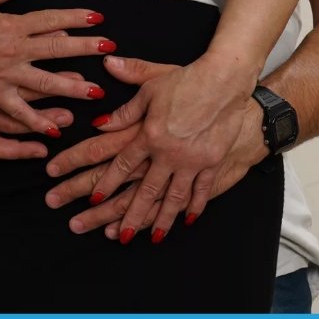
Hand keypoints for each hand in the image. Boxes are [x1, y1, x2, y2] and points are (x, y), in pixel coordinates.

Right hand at [0, 0, 114, 136]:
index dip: (75, 18)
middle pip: (55, 51)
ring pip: (44, 84)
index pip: (50, 20)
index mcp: (10, 25)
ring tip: (95, 93)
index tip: (98, 18)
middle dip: (85, 49)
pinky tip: (54, 131)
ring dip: (71, 88)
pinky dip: (35, 123)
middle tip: (109, 49)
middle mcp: (11, 52)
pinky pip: (17, 114)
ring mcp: (3, 77)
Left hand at [74, 52, 255, 243]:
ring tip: (154, 238)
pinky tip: (187, 219)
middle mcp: (168, 153)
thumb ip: (125, 110)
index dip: (106, 183)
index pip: (122, 165)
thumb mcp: (150, 87)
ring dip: (162, 220)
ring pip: (173, 198)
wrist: (224, 81)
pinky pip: (201, 191)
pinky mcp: (211, 162)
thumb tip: (99, 121)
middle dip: (131, 216)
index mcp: (149, 134)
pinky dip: (194, 207)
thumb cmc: (186, 80)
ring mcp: (192, 161)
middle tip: (120, 236)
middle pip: (146, 190)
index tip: (94, 200)